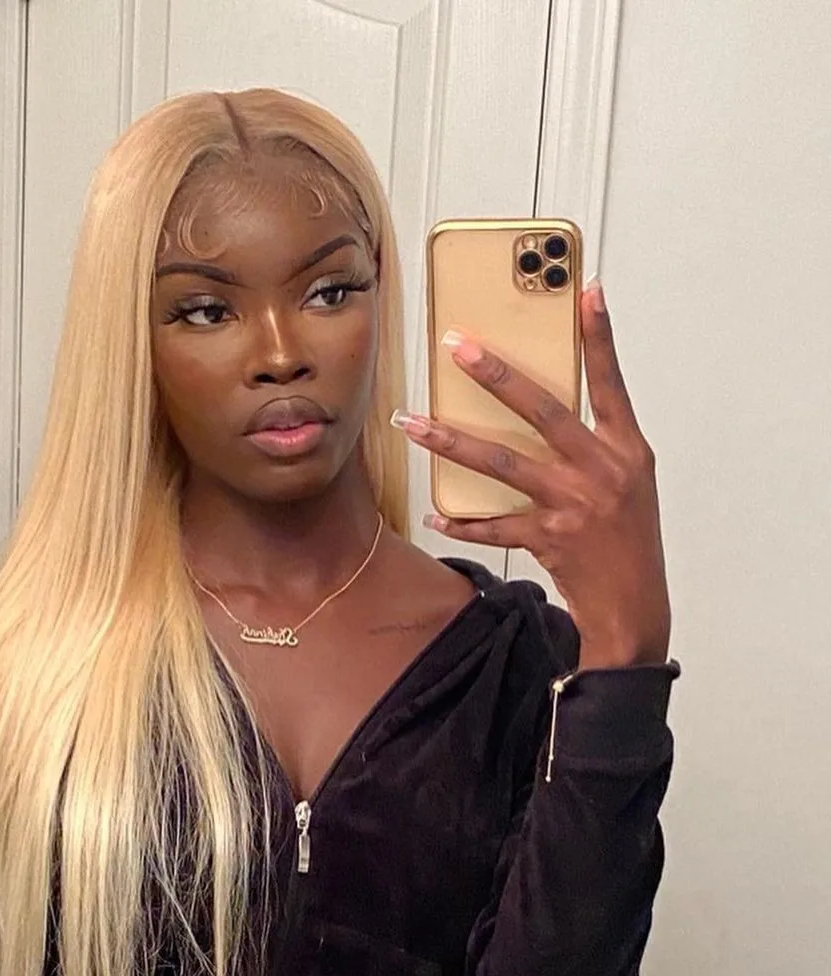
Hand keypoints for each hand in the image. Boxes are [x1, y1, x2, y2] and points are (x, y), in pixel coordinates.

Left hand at [394, 282, 670, 668]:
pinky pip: (493, 525)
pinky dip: (462, 520)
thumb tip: (541, 410)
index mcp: (626, 451)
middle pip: (542, 412)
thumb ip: (593, 445)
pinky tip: (435, 513)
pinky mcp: (548, 539)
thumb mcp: (628, 484)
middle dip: (497, 377)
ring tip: (414, 423)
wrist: (635, 608)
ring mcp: (573, 505)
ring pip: (502, 464)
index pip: (611, 383)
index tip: (586, 293)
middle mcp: (601, 471)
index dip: (599, 338)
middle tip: (460, 348)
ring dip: (452, 442)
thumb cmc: (629, 542)